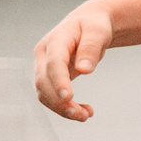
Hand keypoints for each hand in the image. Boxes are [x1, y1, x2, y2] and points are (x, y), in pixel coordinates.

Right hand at [34, 1, 115, 122]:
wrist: (88, 25)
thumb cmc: (94, 26)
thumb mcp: (98, 31)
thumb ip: (90, 48)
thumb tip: (84, 70)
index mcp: (55, 39)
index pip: (53, 62)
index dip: (59, 80)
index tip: (68, 97)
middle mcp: (44, 54)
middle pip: (43, 81)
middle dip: (59, 101)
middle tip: (81, 115)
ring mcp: (44, 66)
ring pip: (44, 93)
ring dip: (62, 109)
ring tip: (85, 116)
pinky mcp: (50, 77)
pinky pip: (51, 96)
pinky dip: (65, 107)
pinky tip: (84, 111)